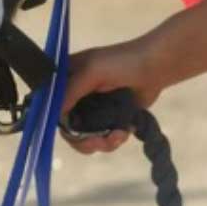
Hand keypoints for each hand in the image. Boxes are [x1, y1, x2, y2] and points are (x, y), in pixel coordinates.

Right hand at [61, 39, 160, 154]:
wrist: (155, 67)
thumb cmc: (121, 62)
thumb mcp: (91, 71)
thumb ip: (71, 90)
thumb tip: (55, 114)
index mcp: (66, 78)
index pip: (51, 104)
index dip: (58, 120)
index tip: (72, 131)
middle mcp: (75, 94)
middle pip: (67, 126)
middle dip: (82, 139)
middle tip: (98, 143)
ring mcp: (93, 108)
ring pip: (85, 136)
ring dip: (101, 142)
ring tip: (118, 137)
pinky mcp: (109, 118)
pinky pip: (103, 137)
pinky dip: (113, 140)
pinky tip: (124, 132)